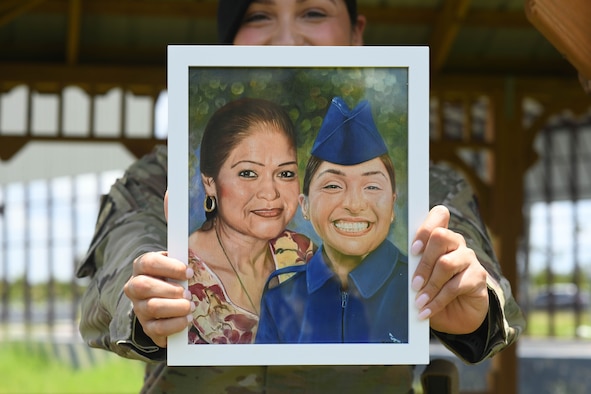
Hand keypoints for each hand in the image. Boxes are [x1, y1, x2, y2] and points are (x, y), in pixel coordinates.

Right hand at [123, 190, 192, 347]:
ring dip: (174, 307)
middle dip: (168, 289)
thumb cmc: (184, 272)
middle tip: (188, 291)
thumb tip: (172, 191)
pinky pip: (156, 329)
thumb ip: (177, 221)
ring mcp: (140, 308)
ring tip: (190, 305)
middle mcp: (137, 286)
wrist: (185, 303)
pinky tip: (187, 320)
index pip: (147, 262)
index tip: (187, 270)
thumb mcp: (186, 249)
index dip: (166, 266)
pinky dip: (174, 325)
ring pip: (149, 308)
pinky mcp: (149, 328)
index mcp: (146, 264)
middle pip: (142, 286)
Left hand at [411, 205, 488, 333]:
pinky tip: (427, 310)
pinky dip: (438, 301)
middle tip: (413, 284)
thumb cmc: (433, 291)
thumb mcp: (421, 279)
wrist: (457, 315)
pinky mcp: (478, 276)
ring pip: (446, 263)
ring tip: (419, 302)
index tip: (413, 250)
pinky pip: (455, 286)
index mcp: (440, 237)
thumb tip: (403, 271)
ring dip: (430, 285)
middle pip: (440, 237)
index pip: (439, 215)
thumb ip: (414, 269)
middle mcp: (456, 243)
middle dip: (424, 263)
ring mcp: (469, 258)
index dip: (425, 228)